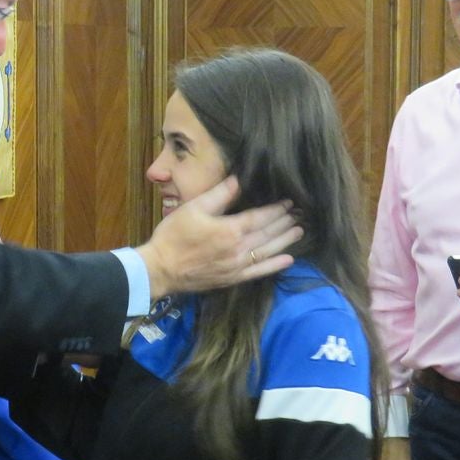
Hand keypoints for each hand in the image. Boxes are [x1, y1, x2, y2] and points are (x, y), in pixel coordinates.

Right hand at [135, 177, 301, 298]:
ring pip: (267, 251)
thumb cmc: (173, 235)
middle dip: (284, 223)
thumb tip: (238, 180)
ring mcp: (236, 266)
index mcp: (229, 229)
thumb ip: (219, 194)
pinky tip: (288, 260)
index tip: (289, 202)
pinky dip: (275, 265)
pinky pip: (259, 272)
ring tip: (298, 231)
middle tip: (299, 214)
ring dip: (285, 241)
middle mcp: (238, 249)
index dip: (276, 209)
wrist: (160, 269)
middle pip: (267, 234)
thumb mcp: (193, 208)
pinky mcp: (232, 279)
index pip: (259, 217)